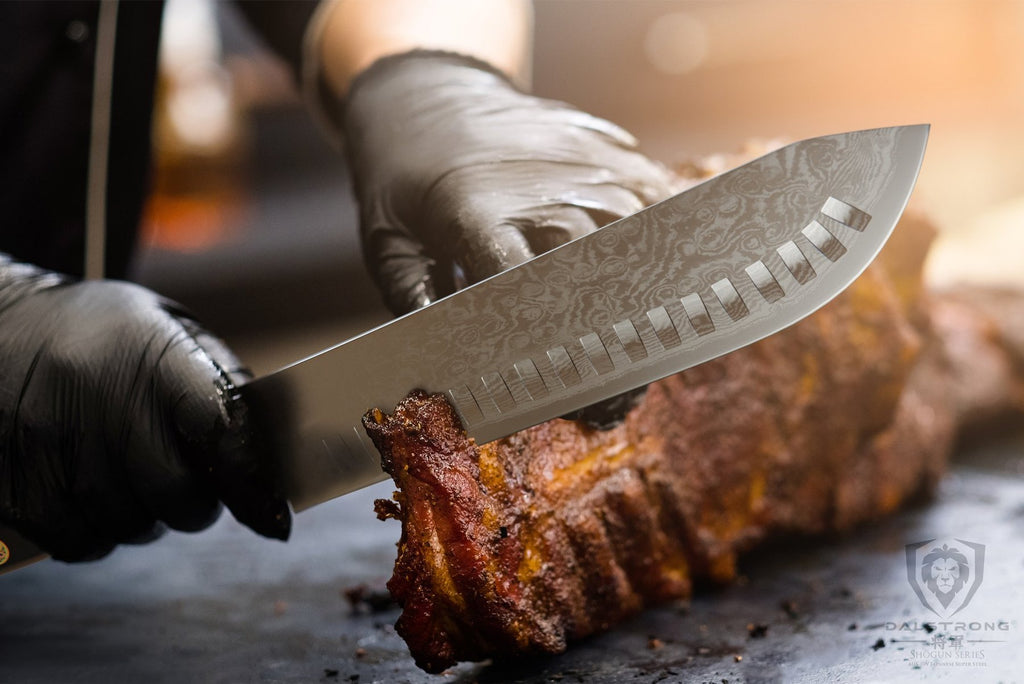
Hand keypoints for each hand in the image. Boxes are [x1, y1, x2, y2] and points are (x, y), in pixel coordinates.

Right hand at [0, 256, 289, 561]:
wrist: (5, 323)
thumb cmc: (111, 337)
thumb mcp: (173, 334)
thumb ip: (225, 388)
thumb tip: (272, 458)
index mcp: (156, 354)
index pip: (219, 429)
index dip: (251, 481)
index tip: (273, 515)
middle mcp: (100, 396)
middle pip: (175, 495)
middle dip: (194, 504)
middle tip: (187, 484)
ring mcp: (47, 438)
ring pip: (128, 525)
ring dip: (145, 518)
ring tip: (132, 480)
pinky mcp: (12, 478)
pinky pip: (79, 541)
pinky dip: (98, 533)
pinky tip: (94, 497)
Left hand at [341, 51, 671, 427]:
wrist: (427, 94)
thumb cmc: (402, 178)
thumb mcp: (388, 241)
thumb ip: (414, 299)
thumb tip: (439, 356)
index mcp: (476, 214)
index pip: (527, 289)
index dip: (553, 344)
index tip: (571, 387)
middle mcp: (538, 189)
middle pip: (595, 271)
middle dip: (609, 339)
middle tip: (615, 394)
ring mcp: (579, 165)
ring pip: (636, 236)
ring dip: (645, 295)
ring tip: (643, 348)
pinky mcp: (605, 151)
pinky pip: (655, 197)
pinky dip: (662, 241)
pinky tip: (664, 281)